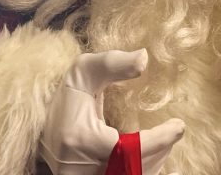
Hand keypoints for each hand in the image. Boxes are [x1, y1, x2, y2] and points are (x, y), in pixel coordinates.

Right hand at [39, 49, 184, 174]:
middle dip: (158, 152)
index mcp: (82, 140)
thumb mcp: (83, 73)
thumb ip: (111, 63)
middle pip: (133, 169)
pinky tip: (150, 158)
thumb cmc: (67, 97)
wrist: (41, 127)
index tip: (179, 127)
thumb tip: (144, 57)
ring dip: (151, 162)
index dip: (159, 141)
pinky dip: (139, 170)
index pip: (130, 150)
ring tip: (163, 142)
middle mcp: (79, 168)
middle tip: (173, 133)